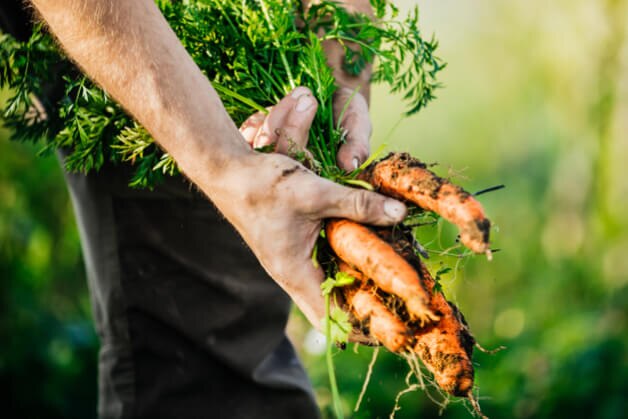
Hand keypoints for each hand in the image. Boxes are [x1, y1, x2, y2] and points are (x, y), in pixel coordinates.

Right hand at [211, 87, 406, 333]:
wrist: (228, 171)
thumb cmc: (264, 186)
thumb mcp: (316, 193)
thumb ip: (358, 204)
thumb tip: (399, 213)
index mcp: (294, 273)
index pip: (330, 318)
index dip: (360, 325)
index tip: (391, 319)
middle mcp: (292, 274)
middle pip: (332, 304)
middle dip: (363, 301)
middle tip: (397, 291)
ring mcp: (290, 261)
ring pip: (327, 282)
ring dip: (353, 277)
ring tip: (387, 269)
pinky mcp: (290, 247)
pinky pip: (320, 263)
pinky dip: (341, 258)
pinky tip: (362, 242)